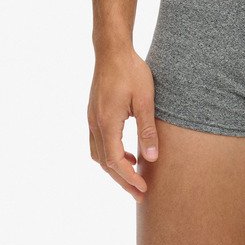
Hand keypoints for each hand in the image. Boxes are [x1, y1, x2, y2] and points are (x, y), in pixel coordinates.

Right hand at [87, 47, 158, 201]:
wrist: (112, 50)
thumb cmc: (131, 71)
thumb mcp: (145, 99)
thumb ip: (147, 129)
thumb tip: (152, 158)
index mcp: (107, 122)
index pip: (115, 161)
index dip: (128, 178)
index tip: (143, 189)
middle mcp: (95, 124)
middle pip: (104, 163)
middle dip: (122, 180)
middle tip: (139, 194)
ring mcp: (91, 119)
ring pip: (99, 154)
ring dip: (115, 168)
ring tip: (135, 174)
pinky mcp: (93, 113)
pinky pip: (98, 142)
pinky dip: (110, 154)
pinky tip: (128, 151)